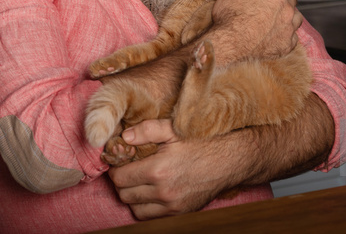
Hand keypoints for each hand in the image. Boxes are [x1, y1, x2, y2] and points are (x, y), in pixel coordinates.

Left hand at [107, 119, 235, 219]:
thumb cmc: (201, 142)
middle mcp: (163, 192)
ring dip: (132, 196)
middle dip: (122, 182)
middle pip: (124, 194)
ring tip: (139, 181)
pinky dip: (146, 207)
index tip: (120, 161)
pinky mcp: (180, 213)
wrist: (230, 161)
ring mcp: (172, 206)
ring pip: (135, 208)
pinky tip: (151, 192)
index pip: (120, 178)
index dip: (116, 168)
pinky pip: (151, 217)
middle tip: (128, 170)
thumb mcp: (173, 129)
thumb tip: (124, 137)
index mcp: (158, 170)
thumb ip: (146, 130)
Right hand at [210, 0, 302, 62]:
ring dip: (287, 12)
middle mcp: (287, 9)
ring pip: (296, 14)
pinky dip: (286, 31)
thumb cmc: (230, 17)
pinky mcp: (286, 44)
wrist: (228, 45)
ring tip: (272, 14)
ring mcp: (288, 28)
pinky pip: (292, 35)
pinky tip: (274, 31)